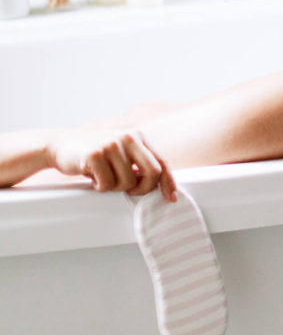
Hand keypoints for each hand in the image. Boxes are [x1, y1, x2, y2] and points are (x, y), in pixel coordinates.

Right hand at [49, 128, 176, 201]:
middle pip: (152, 172)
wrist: (60, 145)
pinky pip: (107, 184)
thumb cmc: (94, 153)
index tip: (171, 198)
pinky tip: (93, 178)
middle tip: (131, 192)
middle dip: (144, 189)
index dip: (168, 182)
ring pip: (128, 182)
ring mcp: (112, 144)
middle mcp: (128, 137)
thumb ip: (138, 163)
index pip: (161, 161)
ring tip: (104, 178)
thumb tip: (158, 185)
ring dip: (115, 187)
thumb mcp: (121, 152)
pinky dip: (101, 187)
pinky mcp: (95, 154)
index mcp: (138, 136)